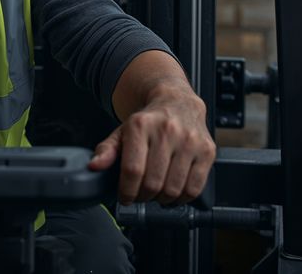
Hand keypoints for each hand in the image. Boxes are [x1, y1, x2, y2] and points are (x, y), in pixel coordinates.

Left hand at [88, 93, 215, 205]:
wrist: (178, 102)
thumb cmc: (149, 122)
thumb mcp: (122, 131)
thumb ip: (107, 150)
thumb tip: (94, 165)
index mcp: (141, 125)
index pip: (132, 170)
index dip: (127, 191)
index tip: (125, 197)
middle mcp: (167, 130)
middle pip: (153, 183)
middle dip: (143, 196)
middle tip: (141, 195)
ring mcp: (190, 141)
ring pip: (173, 189)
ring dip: (162, 199)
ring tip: (157, 193)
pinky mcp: (207, 150)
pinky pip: (194, 187)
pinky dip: (182, 198)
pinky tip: (174, 191)